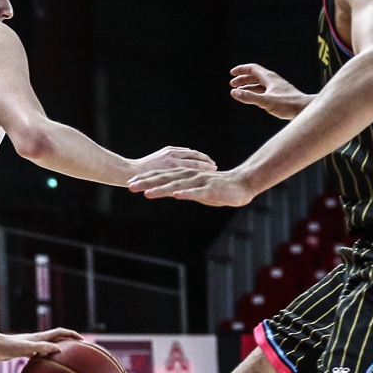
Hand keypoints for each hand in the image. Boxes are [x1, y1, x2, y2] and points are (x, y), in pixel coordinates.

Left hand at [0, 326, 82, 361]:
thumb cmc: (8, 346)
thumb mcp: (26, 348)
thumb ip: (41, 348)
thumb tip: (58, 349)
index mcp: (40, 337)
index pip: (60, 332)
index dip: (72, 335)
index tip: (83, 340)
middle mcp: (37, 340)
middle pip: (57, 338)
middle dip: (69, 342)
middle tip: (80, 350)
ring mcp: (32, 346)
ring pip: (50, 347)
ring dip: (60, 350)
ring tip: (68, 360)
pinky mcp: (25, 353)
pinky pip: (41, 356)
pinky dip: (48, 360)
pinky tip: (48, 370)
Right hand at [129, 144, 214, 174]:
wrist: (130, 172)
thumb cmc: (138, 171)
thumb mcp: (154, 164)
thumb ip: (165, 165)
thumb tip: (172, 172)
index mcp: (169, 151)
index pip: (188, 153)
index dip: (198, 157)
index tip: (206, 161)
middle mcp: (173, 153)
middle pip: (194, 155)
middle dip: (205, 160)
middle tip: (214, 166)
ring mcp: (173, 160)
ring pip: (194, 161)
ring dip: (205, 165)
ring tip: (214, 170)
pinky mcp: (173, 168)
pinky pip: (189, 169)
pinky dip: (200, 171)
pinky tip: (207, 176)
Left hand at [130, 160, 257, 206]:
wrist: (242, 184)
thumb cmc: (218, 189)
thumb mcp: (196, 191)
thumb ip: (182, 189)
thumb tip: (168, 192)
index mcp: (185, 176)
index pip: (162, 177)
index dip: (146, 180)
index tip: (130, 184)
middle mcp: (189, 177)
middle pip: (165, 179)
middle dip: (147, 183)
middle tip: (130, 186)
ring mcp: (199, 183)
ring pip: (177, 186)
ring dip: (162, 189)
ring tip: (147, 193)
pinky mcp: (211, 190)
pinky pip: (197, 192)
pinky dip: (186, 193)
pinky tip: (176, 196)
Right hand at [230, 63, 310, 118]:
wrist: (305, 109)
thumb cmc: (288, 104)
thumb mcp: (266, 101)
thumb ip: (249, 97)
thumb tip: (233, 92)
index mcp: (269, 78)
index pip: (252, 68)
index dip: (241, 70)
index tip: (231, 74)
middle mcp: (273, 80)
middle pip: (255, 75)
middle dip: (243, 79)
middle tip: (233, 84)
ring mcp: (277, 87)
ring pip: (259, 83)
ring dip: (249, 86)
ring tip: (240, 91)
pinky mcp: (280, 95)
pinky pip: (264, 90)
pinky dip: (256, 92)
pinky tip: (254, 98)